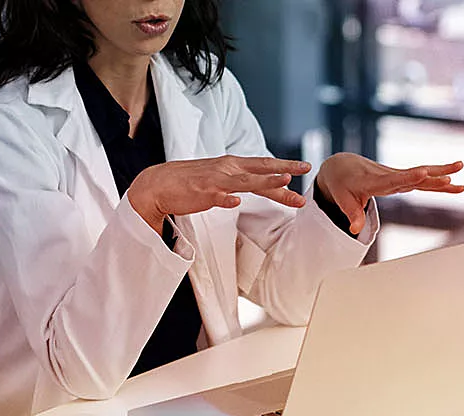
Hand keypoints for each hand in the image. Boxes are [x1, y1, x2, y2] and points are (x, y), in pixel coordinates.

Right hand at [125, 156, 313, 233]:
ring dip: (264, 181)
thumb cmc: (192, 182)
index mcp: (232, 165)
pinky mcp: (201, 194)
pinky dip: (226, 199)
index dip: (284, 166)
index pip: (263, 165)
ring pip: (244, 181)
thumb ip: (242, 182)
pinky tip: (235, 202)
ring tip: (282, 181)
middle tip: (305, 168)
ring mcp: (215, 181)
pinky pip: (216, 197)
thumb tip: (264, 186)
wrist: (159, 184)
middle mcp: (226, 169)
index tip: (304, 168)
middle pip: (260, 169)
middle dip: (284, 169)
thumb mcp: (221, 178)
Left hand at [314, 153, 463, 233]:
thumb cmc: (342, 185)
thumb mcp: (342, 199)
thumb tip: (355, 230)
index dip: (408, 177)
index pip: (392, 180)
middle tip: (451, 175)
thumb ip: (352, 214)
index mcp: (373, 181)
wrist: (343, 166)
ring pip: (422, 175)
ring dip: (442, 172)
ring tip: (461, 168)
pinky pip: (422, 179)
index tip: (423, 172)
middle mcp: (388, 176)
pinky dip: (438, 180)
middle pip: (413, 175)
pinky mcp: (401, 178)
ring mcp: (396, 176)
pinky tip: (455, 182)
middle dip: (433, 175)